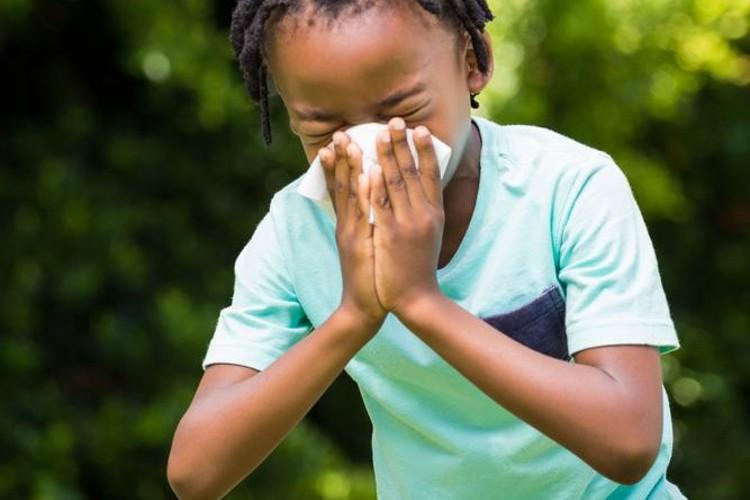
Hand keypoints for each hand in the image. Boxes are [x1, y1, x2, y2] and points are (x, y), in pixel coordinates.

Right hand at [318, 131, 386, 330]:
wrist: (364, 306)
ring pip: (349, 195)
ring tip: (348, 143)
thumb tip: (371, 204)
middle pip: (342, 185)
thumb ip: (364, 224)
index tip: (337, 140)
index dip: (337, 164)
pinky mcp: (361, 244)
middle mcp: (346, 224)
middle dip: (341, 158)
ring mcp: (352, 233)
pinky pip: (364, 214)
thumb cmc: (370, 275)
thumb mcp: (364, 245)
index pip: (340, 187)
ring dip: (348, 167)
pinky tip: (366, 175)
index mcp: (348, 224)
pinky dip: (364, 194)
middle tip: (339, 132)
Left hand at [368, 117, 445, 315]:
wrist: (416, 299)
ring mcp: (406, 225)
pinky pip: (380, 206)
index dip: (425, 150)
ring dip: (386, 156)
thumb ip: (424, 211)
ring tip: (377, 133)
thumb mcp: (430, 235)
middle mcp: (423, 215)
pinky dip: (375, 186)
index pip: (431, 175)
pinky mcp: (389, 236)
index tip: (419, 129)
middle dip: (402, 144)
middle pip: (411, 173)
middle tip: (395, 120)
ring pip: (395, 184)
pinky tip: (369, 168)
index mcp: (434, 214)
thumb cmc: (419, 267)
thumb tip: (419, 189)